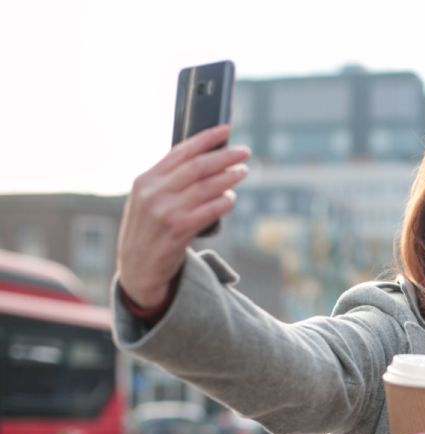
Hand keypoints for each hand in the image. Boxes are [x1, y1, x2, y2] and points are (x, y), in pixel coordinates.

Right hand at [117, 124, 249, 307]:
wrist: (137, 269)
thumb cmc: (149, 231)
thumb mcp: (147, 200)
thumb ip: (168, 181)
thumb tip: (205, 160)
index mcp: (145, 180)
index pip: (180, 151)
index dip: (206, 138)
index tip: (226, 129)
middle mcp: (153, 193)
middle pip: (197, 166)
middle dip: (224, 156)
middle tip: (244, 152)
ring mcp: (165, 212)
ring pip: (206, 187)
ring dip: (229, 177)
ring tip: (243, 171)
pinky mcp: (177, 231)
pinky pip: (208, 211)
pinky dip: (223, 202)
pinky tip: (231, 198)